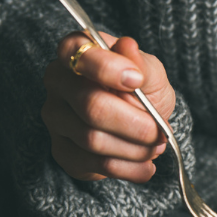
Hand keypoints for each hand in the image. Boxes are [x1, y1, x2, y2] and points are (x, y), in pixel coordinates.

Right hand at [41, 31, 175, 182]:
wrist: (141, 123)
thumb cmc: (142, 89)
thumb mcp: (151, 73)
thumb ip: (141, 64)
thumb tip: (128, 47)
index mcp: (75, 52)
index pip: (78, 54)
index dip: (108, 69)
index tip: (137, 81)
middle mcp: (58, 83)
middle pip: (91, 106)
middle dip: (135, 124)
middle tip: (160, 132)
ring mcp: (56, 118)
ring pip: (93, 139)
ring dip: (135, 149)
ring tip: (156, 147)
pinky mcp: (62, 151)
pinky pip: (94, 164)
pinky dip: (128, 169)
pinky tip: (146, 166)